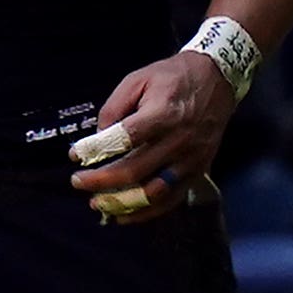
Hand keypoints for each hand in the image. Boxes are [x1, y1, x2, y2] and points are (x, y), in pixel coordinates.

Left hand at [68, 38, 245, 215]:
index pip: (124, 138)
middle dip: (101, 181)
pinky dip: (146, 212)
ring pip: (153, 192)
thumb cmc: (173, 77)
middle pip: (135, 170)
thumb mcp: (138, 79)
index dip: (96, 149)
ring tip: (97, 203)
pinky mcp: (198, 170)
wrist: (216, 80)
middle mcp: (178, 140)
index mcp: (162, 113)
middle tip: (78, 182)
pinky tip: (124, 215)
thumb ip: (114, 107)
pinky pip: (171, 200)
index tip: (75, 154)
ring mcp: (190, 159)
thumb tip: (98, 138)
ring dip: (122, 202)